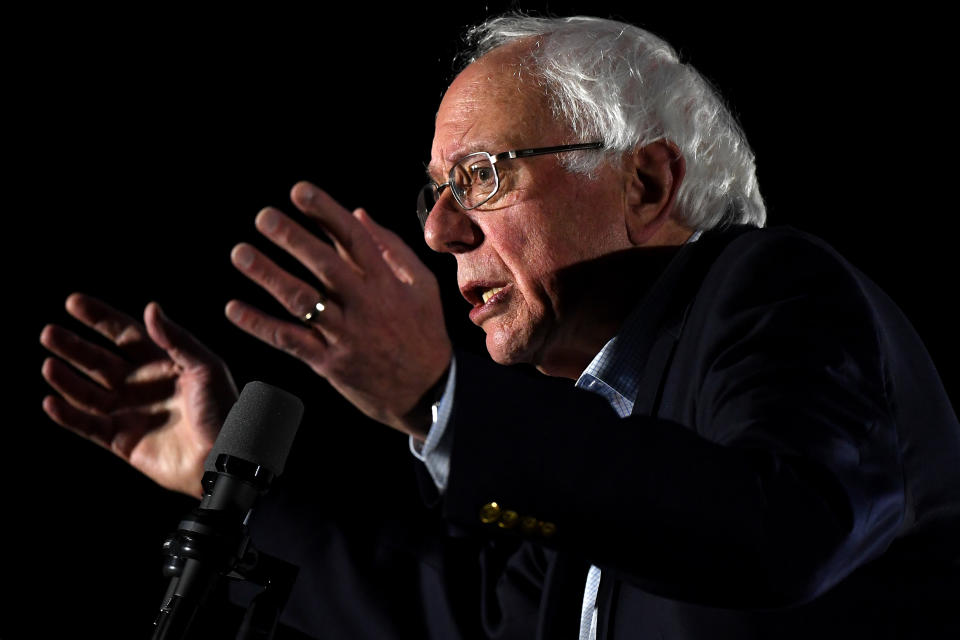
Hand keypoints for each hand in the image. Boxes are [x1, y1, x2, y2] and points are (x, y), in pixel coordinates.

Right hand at [40, 294, 238, 496]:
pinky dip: (68, 415)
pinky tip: (51, 401)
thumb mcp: (205, 368)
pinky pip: (88, 425)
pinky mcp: (122, 440)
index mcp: (163, 362)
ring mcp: (130, 412)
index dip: (99, 318)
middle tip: (48, 332)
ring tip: (49, 364)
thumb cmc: (223, 409)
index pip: (125, 334)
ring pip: (87, 392)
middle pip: (99, 360)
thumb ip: (176, 340)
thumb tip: (150, 307)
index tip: (72, 301)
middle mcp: (142, 384)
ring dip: (66, 378)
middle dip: (73, 347)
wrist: (224, 456)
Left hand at [226, 181, 451, 439]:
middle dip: (293, 238)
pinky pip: (290, 341)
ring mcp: (346, 335)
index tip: (299, 191)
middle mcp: (366, 305)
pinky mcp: (330, 363)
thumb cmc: (423, 332)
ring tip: (240, 253)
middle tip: (263, 217)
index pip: (354, 239)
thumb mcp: (421, 286)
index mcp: (387, 283)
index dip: (326, 212)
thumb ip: (391, 248)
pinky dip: (260, 325)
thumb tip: (357, 212)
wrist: (429, 393)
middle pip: (325, 265)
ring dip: (269, 276)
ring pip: (303, 301)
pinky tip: (233, 308)